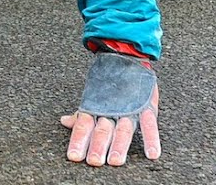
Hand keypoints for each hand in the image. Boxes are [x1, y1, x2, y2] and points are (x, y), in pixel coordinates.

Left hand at [62, 51, 160, 165]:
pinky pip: (150, 123)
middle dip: (98, 146)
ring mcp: (130, 107)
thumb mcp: (93, 97)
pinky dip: (152, 138)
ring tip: (116, 160)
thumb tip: (63, 122)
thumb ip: (80, 114)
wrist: (127, 54)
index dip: (78, 140)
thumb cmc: (109, 82)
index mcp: (96, 107)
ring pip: (124, 129)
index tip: (74, 156)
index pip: (84, 125)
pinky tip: (152, 153)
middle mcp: (112, 108)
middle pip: (103, 130)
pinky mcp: (147, 105)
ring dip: (119, 145)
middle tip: (94, 161)